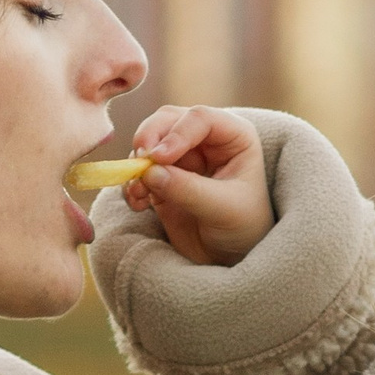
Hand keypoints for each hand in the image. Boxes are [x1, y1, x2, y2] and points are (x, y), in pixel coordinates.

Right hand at [124, 105, 272, 265]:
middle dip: (149, 139)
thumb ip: (189, 189)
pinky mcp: (162, 179)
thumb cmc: (243, 228)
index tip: (159, 158)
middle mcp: (205, 140)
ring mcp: (182, 158)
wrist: (231, 257)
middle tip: (138, 162)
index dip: (176, 133)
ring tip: (138, 192)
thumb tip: (150, 173)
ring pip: (149, 142)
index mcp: (233, 136)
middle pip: (168, 121)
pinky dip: (132, 183)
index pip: (200, 118)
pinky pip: (139, 171)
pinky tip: (136, 203)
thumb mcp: (223, 209)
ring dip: (137, 163)